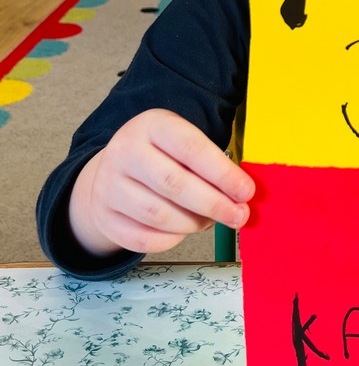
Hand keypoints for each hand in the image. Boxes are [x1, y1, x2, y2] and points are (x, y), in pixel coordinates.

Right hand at [69, 109, 254, 256]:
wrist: (117, 170)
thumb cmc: (166, 156)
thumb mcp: (185, 144)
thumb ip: (212, 164)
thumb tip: (243, 196)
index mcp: (152, 125)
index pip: (191, 148)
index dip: (222, 173)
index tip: (247, 192)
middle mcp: (125, 151)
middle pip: (174, 184)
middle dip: (214, 204)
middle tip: (239, 216)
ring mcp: (109, 185)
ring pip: (159, 215)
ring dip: (194, 223)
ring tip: (210, 220)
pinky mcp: (104, 216)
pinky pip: (144, 238)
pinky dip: (172, 239)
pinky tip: (184, 230)